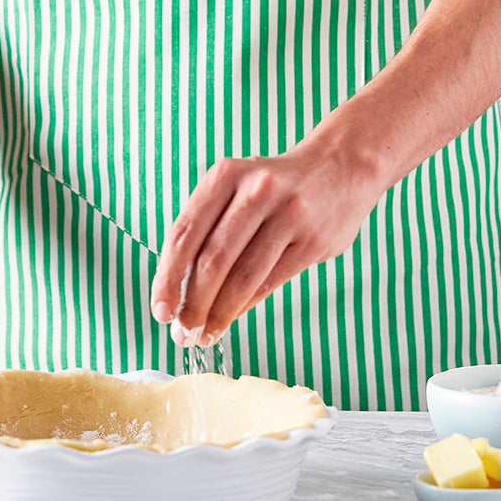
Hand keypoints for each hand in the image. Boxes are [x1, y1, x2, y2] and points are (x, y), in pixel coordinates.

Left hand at [150, 123, 385, 344]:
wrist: (341, 166)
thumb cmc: (276, 186)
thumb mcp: (238, 186)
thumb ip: (209, 227)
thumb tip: (178, 290)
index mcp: (226, 175)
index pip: (184, 234)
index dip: (166, 277)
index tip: (159, 310)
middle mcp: (256, 189)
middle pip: (212, 261)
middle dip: (192, 304)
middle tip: (182, 332)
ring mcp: (289, 214)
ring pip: (242, 277)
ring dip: (218, 314)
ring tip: (206, 334)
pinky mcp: (313, 240)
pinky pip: (270, 282)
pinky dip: (245, 307)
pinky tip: (232, 318)